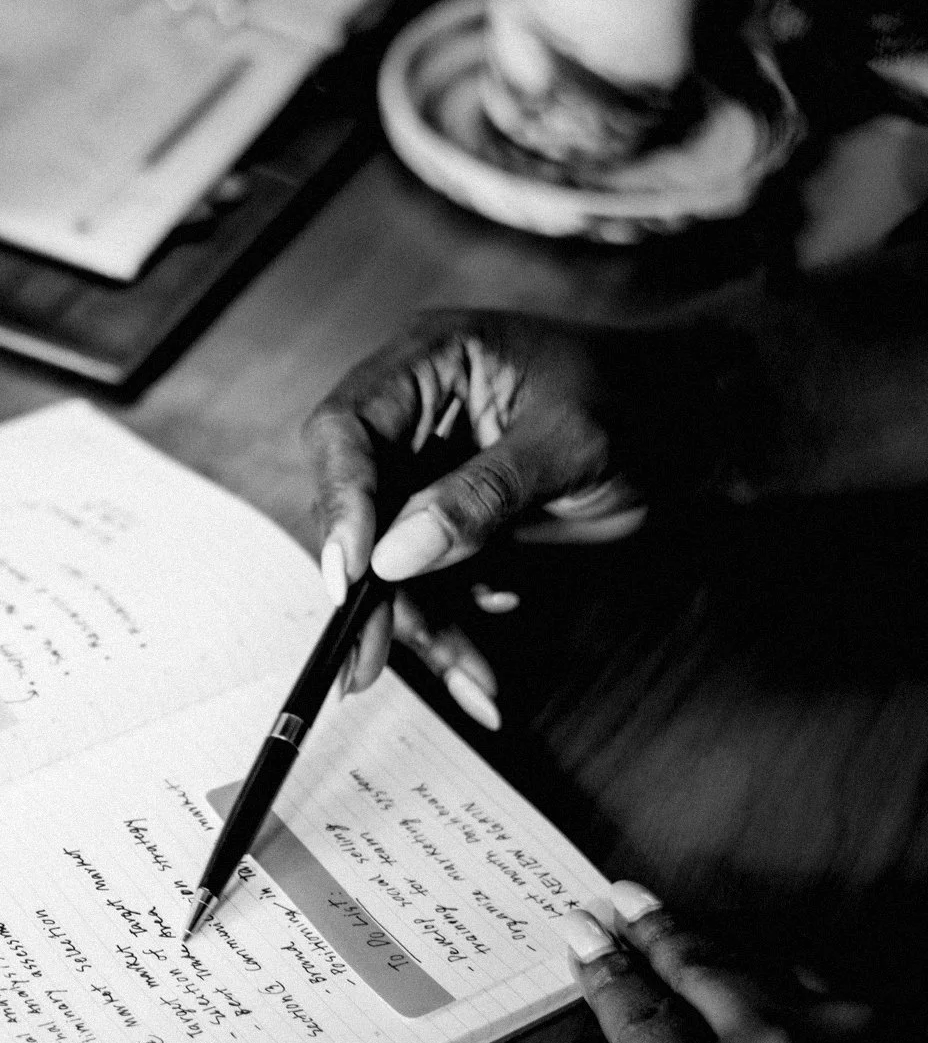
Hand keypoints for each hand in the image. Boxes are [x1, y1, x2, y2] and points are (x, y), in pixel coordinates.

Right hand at [304, 309, 650, 696]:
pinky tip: (482, 666)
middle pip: (356, 509)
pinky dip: (451, 629)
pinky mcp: (452, 522)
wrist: (703, 428)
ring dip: (420, 626)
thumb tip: (392, 554)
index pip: (344, 430)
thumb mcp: (569, 441)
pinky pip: (429, 583)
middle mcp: (414, 418)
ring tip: (470, 678)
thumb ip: (480, 494)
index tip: (352, 573)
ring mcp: (429, 473)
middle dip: (372, 589)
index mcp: (426, 364)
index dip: (339, 501)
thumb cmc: (646, 401)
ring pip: (389, 562)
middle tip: (370, 659)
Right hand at [556, 882, 869, 1042]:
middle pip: (693, 970)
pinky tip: (747, 949)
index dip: (603, 967)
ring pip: (753, 964)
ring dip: (706, 936)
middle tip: (620, 901)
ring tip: (667, 915)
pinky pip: (810, 983)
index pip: (635, 1007)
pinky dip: (773, 962)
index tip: (584, 937)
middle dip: (649, 931)